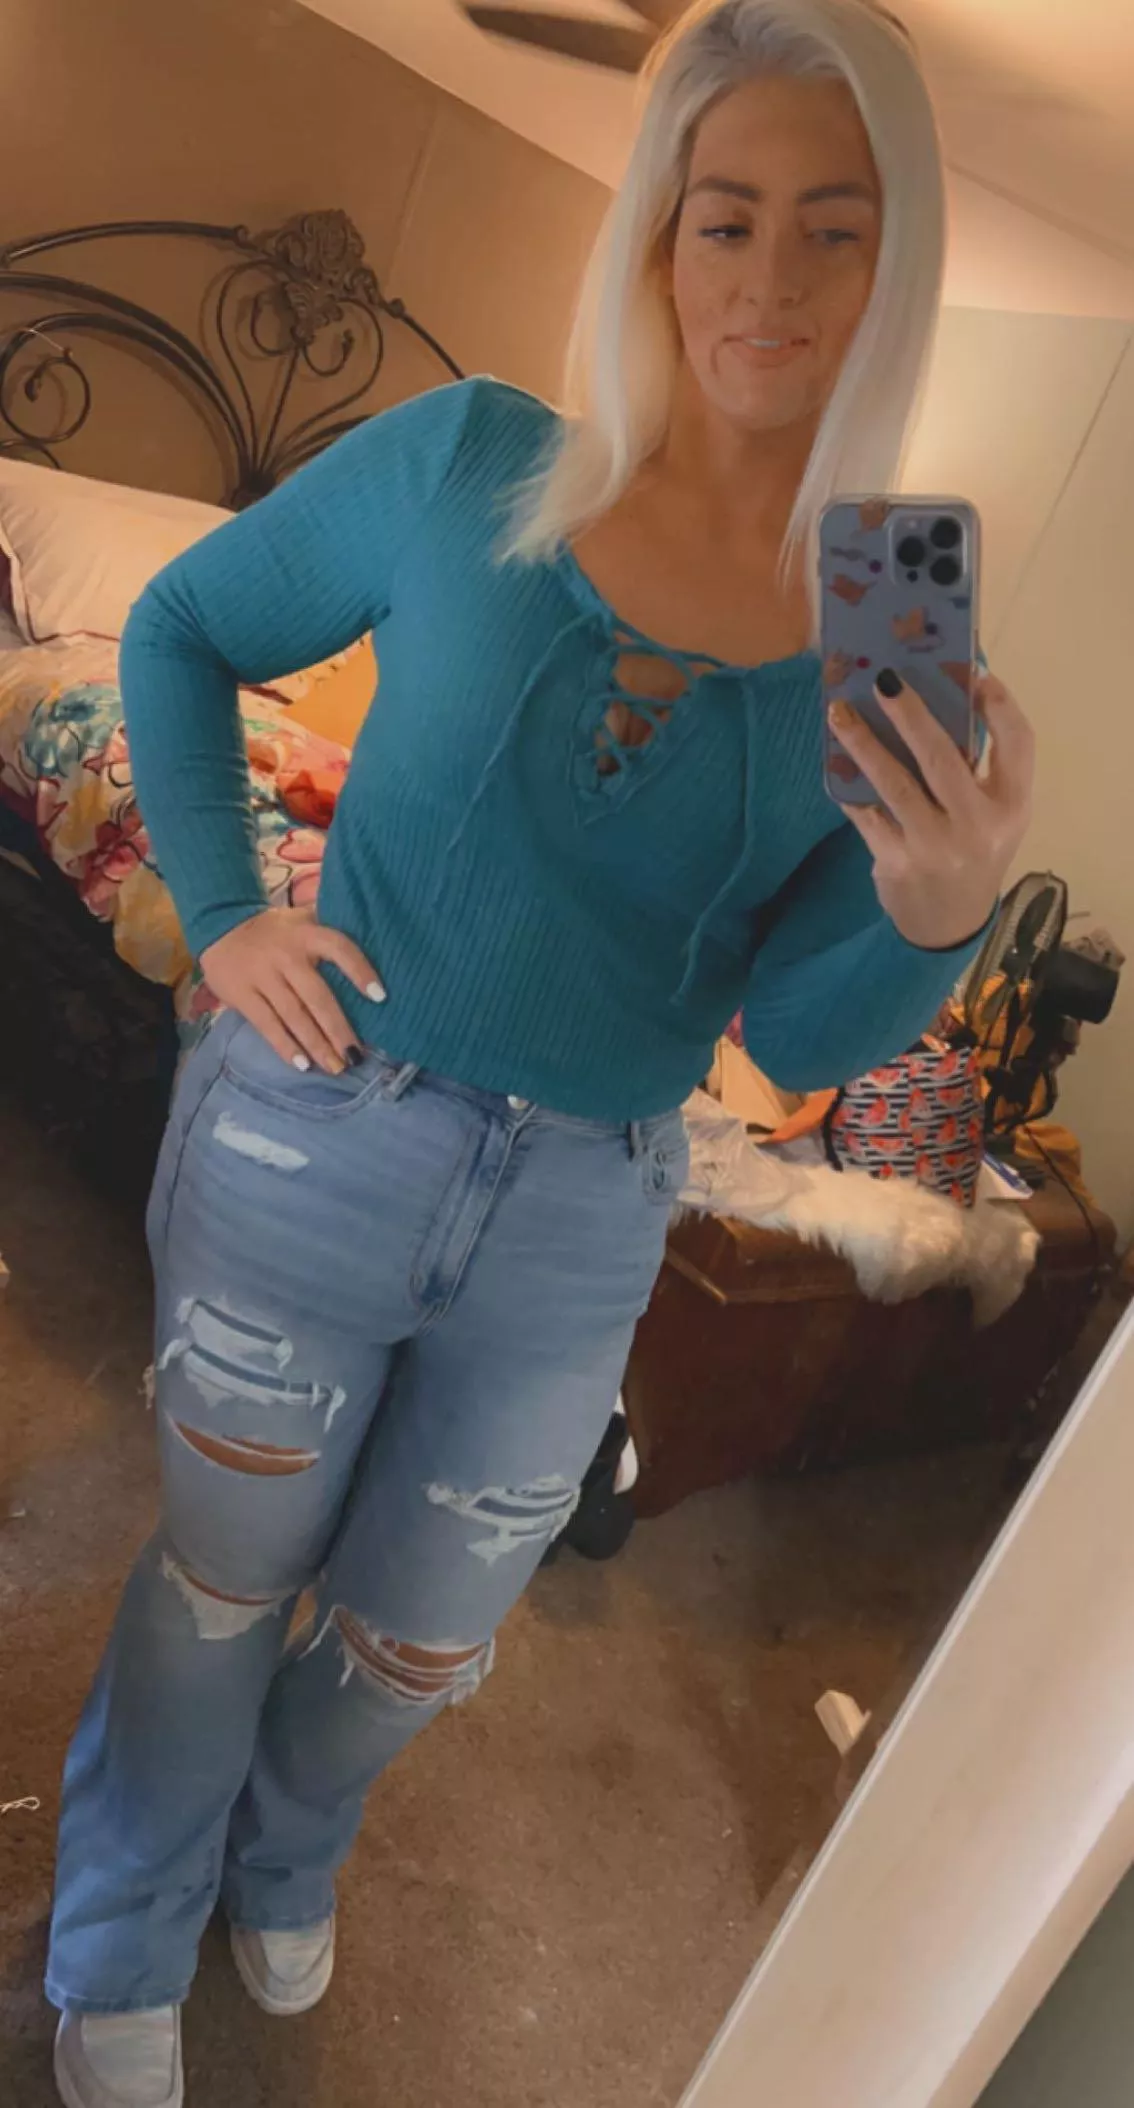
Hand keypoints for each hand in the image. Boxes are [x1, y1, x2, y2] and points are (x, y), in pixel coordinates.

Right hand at [201, 906, 385, 1073]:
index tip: (380, 997)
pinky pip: (267, 1024)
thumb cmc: (275, 930)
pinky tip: (302, 1064)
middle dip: (338, 1028)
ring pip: (294, 1015)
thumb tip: (374, 940)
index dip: (361, 971)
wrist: (219, 925)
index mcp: (306, 934)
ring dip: (316, 1044)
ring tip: (336, 1066)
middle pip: (317, 996)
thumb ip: (330, 928)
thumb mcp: (302, 918)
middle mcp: (286, 955)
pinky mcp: (242, 995)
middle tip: (357, 1055)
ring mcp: (262, 976)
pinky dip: (285, 1046)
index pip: (339, 949)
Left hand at [829, 670, 1033, 949]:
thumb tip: (940, 697)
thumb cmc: (974, 852)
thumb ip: (979, 768)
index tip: (976, 674)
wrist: (950, 925)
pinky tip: (833, 760)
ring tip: (839, 712)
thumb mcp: (993, 814)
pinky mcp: (898, 862)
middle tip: (883, 679)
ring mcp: (936, 846)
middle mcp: (978, 825)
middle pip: (943, 756)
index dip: (999, 705)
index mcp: (1011, 805)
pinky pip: (866, 813)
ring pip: (894, 782)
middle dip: (910, 713)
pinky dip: (848, 786)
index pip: (1018, 743)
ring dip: (863, 743)